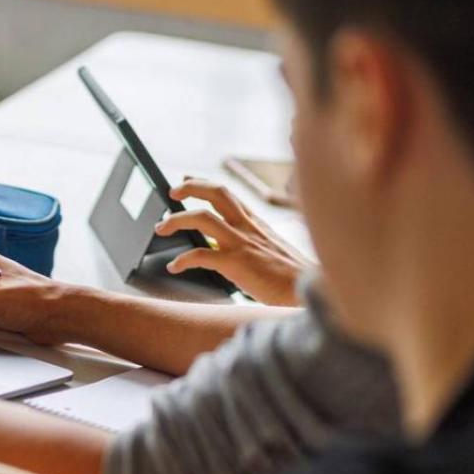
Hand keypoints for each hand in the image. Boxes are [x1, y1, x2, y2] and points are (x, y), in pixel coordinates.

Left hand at [155, 177, 313, 305]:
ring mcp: (243, 244)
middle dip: (191, 187)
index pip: (229, 195)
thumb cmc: (296, 280)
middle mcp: (249, 228)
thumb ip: (257, 247)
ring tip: (161, 227)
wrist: (312, 294)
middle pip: (217, 193)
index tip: (186, 179)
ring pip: (202, 219)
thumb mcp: (277, 253)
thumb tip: (238, 252)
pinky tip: (174, 267)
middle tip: (172, 192)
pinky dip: (182, 260)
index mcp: (258, 225)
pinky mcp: (238, 265)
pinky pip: (201, 256)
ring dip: (177, 220)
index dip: (205, 185)